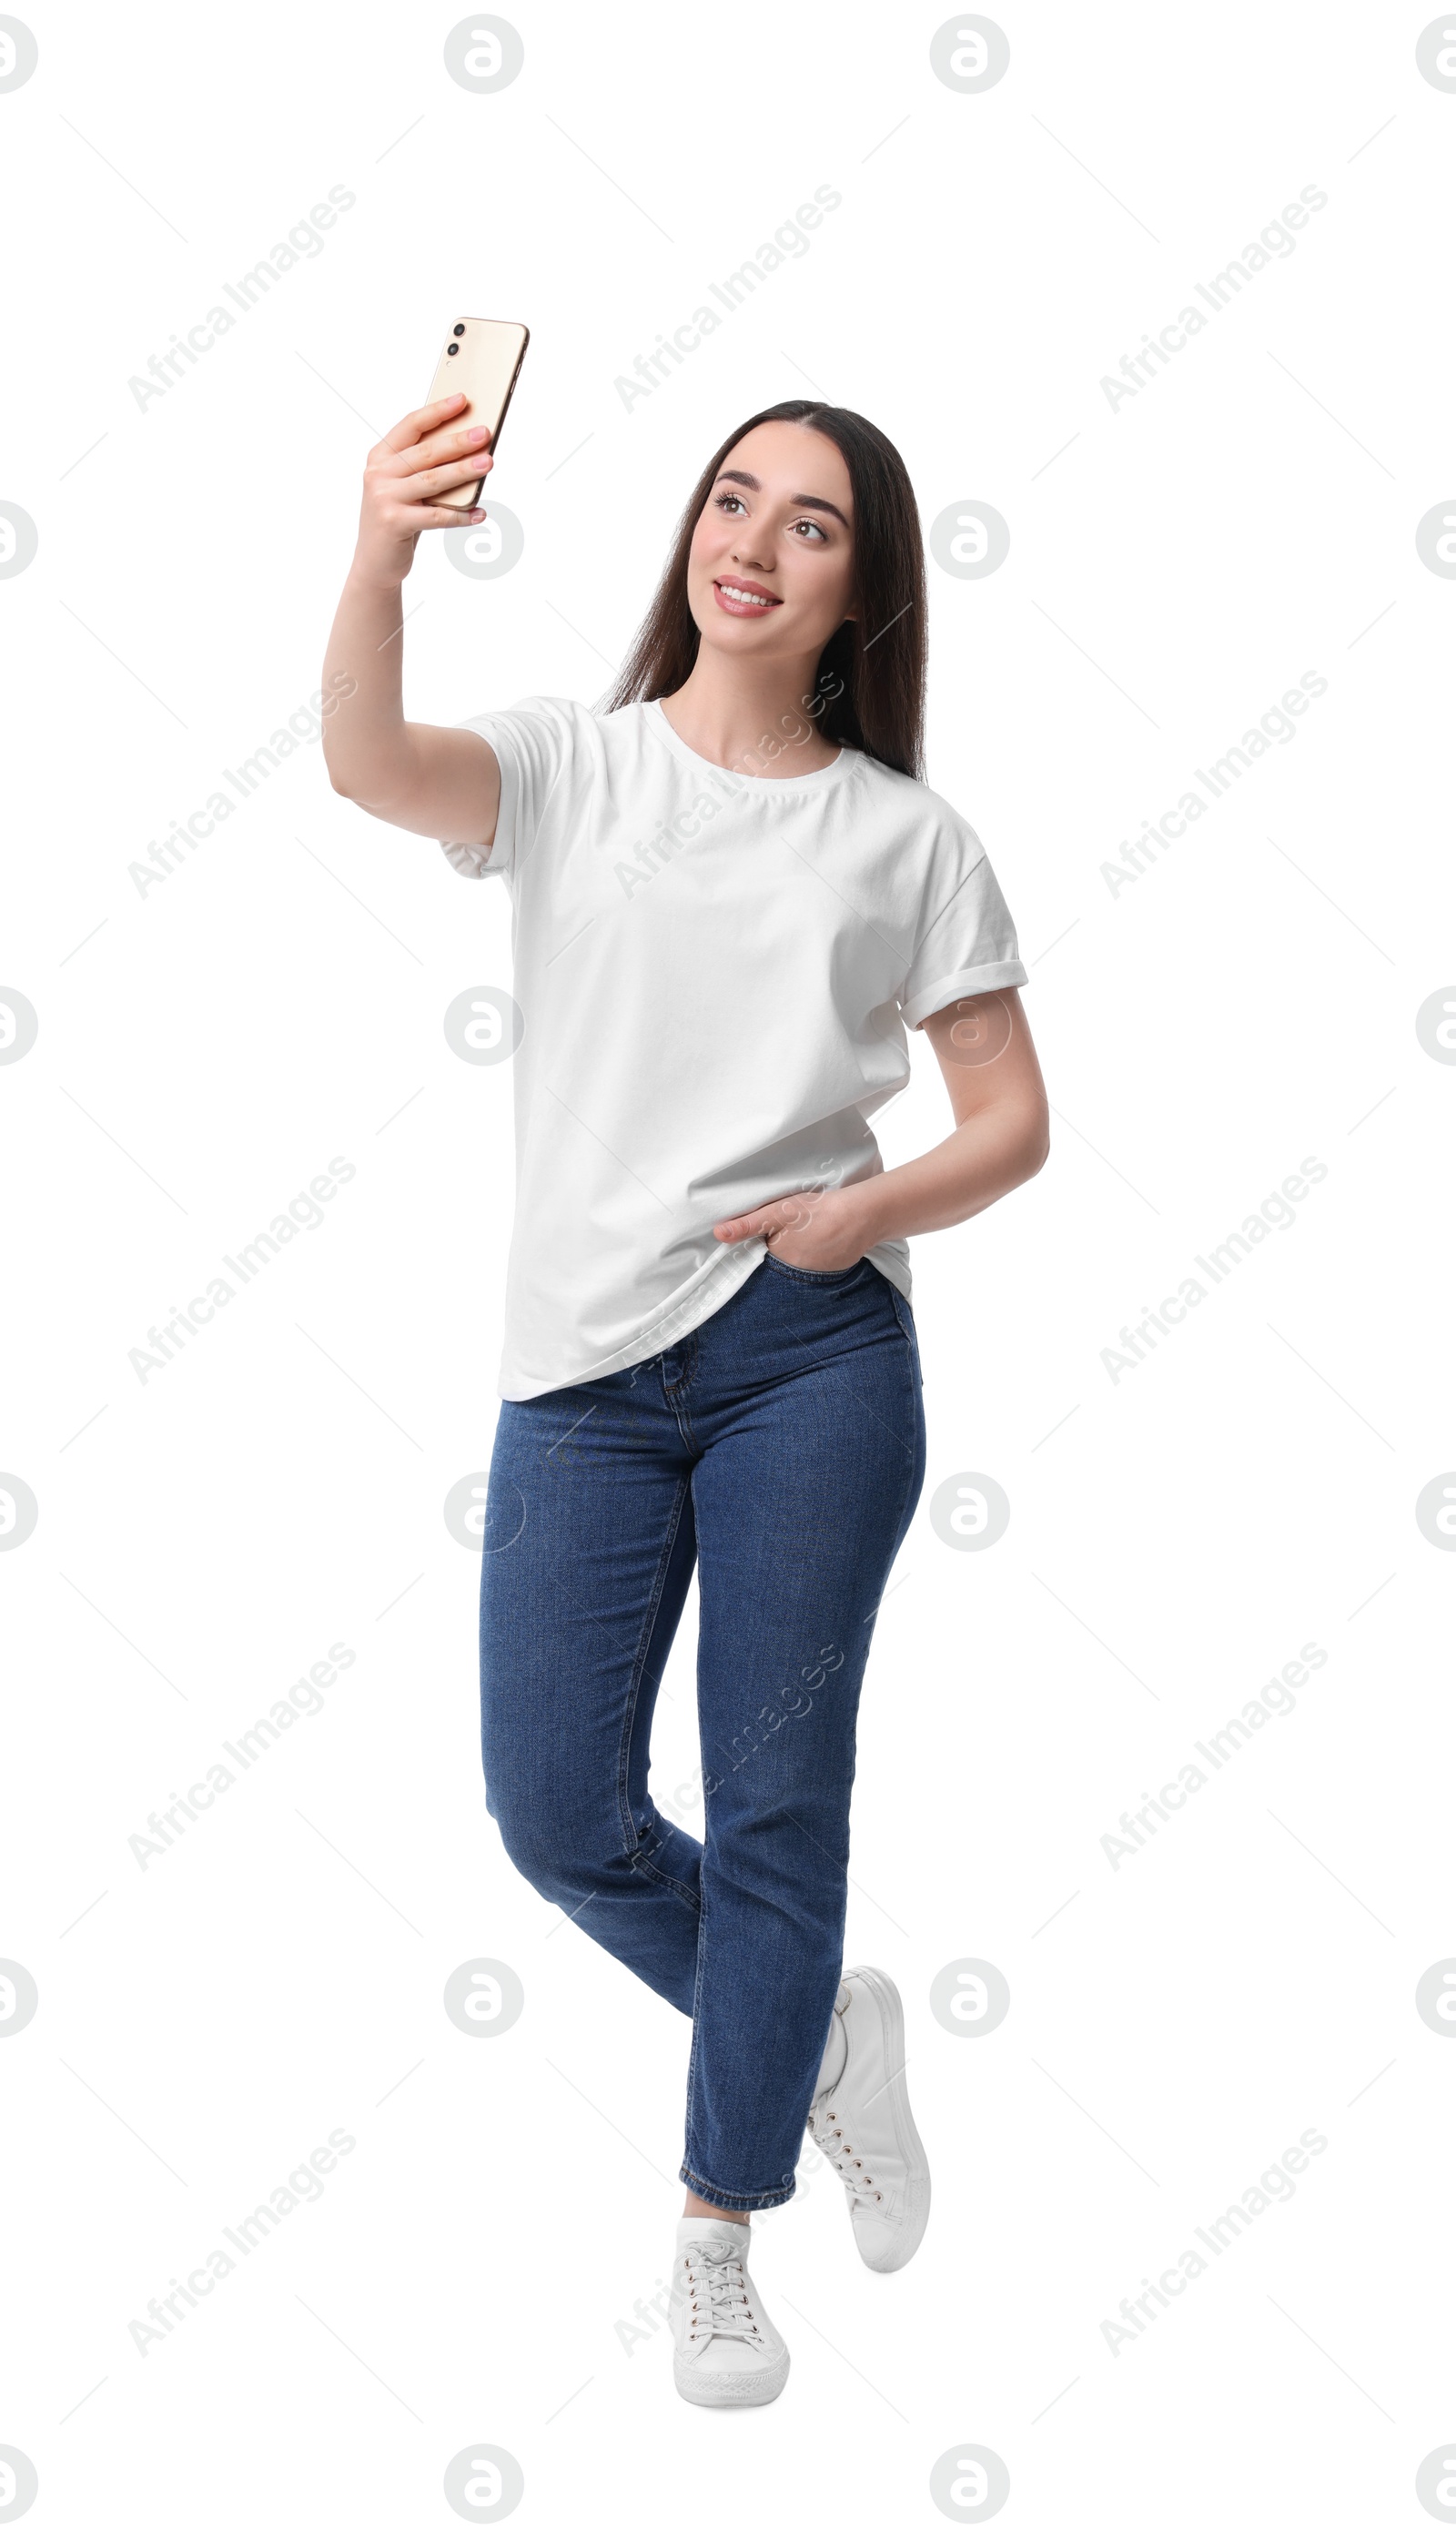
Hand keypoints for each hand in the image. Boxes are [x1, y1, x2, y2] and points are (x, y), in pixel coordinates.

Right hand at [352, 392, 494, 589]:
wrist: (375, 561)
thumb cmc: (397, 517)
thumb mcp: (404, 487)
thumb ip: (424, 467)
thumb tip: (467, 447)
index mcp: (380, 457)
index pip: (411, 425)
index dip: (437, 411)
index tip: (463, 400)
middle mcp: (378, 474)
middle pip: (426, 452)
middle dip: (458, 441)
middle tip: (485, 433)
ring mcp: (384, 498)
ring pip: (433, 480)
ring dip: (464, 471)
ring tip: (488, 462)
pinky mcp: (395, 523)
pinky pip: (437, 516)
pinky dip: (461, 516)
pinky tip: (481, 513)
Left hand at [712, 1185, 870, 1271]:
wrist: (862, 1215)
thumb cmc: (818, 1211)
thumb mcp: (777, 1212)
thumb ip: (748, 1224)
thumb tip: (719, 1234)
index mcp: (778, 1262)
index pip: (758, 1261)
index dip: (758, 1249)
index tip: (761, 1239)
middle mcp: (796, 1277)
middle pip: (778, 1265)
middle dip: (778, 1252)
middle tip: (789, 1232)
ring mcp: (817, 1277)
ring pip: (798, 1267)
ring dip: (798, 1255)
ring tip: (805, 1235)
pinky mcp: (834, 1273)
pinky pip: (816, 1268)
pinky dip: (815, 1256)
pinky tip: (820, 1240)